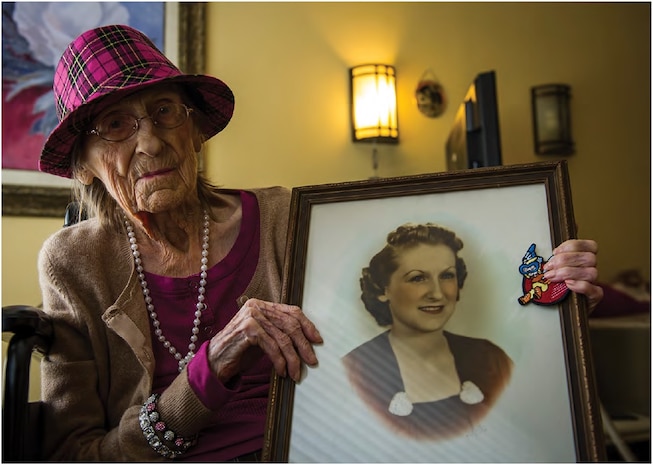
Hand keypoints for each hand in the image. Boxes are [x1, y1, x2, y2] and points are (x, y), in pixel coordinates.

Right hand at [207, 298, 321, 381]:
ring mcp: (251, 317)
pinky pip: (272, 347)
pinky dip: (280, 361)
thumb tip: (308, 340)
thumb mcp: (263, 337)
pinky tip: (282, 372)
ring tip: (296, 373)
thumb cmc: (240, 350)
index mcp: (262, 305)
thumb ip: (279, 331)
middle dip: (304, 345)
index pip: (292, 311)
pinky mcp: (247, 330)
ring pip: (283, 338)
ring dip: (293, 359)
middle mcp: (256, 307)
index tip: (317, 341)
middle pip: (290, 325)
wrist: (214, 362)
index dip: (308, 326)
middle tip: (312, 361)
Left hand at [543, 239, 602, 311]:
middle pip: (589, 258)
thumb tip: (573, 222)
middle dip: (565, 260)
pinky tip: (567, 284)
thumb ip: (563, 248)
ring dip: (568, 272)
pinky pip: (593, 290)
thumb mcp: (556, 264)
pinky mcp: (594, 298)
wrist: (559, 307)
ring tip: (551, 277)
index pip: (590, 246)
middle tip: (548, 268)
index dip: (572, 246)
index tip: (555, 252)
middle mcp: (592, 269)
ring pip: (591, 272)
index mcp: (585, 258)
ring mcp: (595, 284)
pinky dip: (579, 285)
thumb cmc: (557, 282)